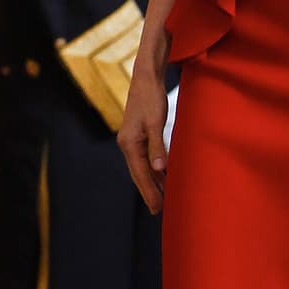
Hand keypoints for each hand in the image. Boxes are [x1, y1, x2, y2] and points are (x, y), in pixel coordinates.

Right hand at [117, 50, 168, 213]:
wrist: (145, 77)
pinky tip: (161, 176)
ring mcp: (131, 140)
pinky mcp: (137, 135)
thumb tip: (159, 169)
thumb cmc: (151, 97)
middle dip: (148, 192)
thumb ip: (157, 146)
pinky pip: (144, 159)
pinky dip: (152, 170)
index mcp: (129, 143)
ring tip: (161, 198)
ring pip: (141, 168)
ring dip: (151, 183)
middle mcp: (127, 144)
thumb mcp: (156, 121)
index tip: (157, 208)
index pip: (140, 174)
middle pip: (138, 174)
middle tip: (157, 211)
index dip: (149, 192)